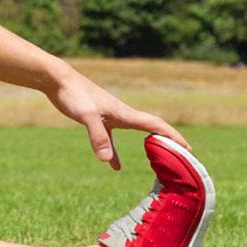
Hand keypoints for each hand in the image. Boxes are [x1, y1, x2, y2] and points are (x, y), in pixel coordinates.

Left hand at [44, 68, 189, 169]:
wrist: (57, 79)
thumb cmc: (73, 94)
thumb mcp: (86, 117)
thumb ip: (98, 137)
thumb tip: (107, 162)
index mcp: (124, 113)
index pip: (156, 125)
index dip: (173, 136)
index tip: (189, 149)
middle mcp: (121, 114)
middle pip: (151, 128)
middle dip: (168, 140)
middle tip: (184, 155)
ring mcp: (109, 116)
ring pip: (134, 133)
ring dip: (147, 145)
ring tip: (159, 160)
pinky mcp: (96, 119)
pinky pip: (110, 139)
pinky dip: (114, 152)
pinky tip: (113, 166)